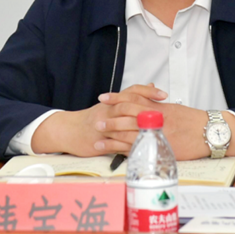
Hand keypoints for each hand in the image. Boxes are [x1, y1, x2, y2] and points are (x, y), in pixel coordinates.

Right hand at [31, 84, 165, 155]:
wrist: (70, 130)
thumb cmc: (94, 117)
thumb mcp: (112, 104)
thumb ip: (133, 96)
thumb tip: (151, 86)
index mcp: (113, 102)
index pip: (132, 91)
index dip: (148, 92)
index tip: (163, 94)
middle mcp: (108, 111)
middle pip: (128, 105)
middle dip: (147, 108)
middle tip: (164, 112)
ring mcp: (103, 125)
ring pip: (121, 124)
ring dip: (138, 127)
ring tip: (155, 129)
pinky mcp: (99, 141)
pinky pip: (114, 143)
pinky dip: (126, 145)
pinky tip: (139, 147)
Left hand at [99, 88, 234, 160]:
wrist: (210, 132)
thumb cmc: (194, 121)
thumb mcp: (175, 108)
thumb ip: (158, 105)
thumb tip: (145, 100)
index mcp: (159, 107)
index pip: (133, 98)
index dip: (116, 97)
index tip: (104, 97)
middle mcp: (156, 119)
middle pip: (127, 114)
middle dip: (110, 116)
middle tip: (97, 117)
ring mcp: (157, 134)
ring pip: (129, 132)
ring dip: (112, 133)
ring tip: (98, 135)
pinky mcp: (159, 148)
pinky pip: (137, 148)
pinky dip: (122, 149)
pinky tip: (111, 150)